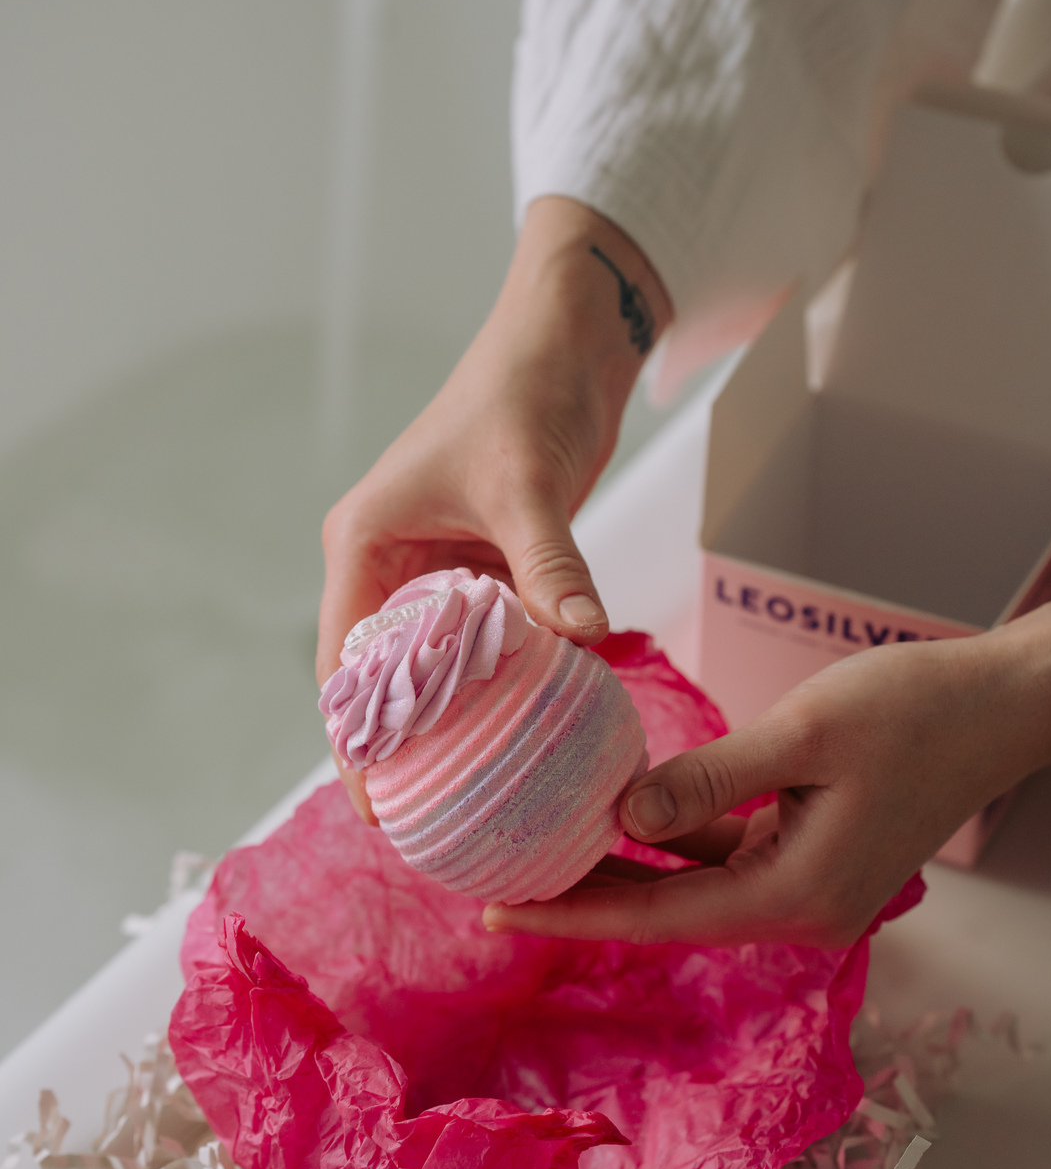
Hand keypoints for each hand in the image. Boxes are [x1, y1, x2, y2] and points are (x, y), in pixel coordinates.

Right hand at [317, 196, 671, 818]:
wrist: (565, 343)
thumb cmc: (524, 394)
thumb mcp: (527, 486)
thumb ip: (549, 565)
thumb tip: (587, 638)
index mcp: (363, 543)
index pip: (344, 663)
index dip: (355, 741)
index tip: (378, 808)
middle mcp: (389, 562)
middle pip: (382, 678)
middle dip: (399, 749)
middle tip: (428, 825)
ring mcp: (438, 569)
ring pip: (435, 667)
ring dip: (452, 724)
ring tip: (470, 800)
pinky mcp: (485, 566)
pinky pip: (486, 643)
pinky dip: (500, 686)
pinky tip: (524, 736)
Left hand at [484, 598, 1050, 946]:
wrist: (998, 706)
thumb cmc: (915, 710)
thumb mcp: (803, 735)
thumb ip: (709, 779)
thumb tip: (622, 813)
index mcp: (795, 895)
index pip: (658, 920)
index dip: (575, 917)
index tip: (496, 915)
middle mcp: (800, 909)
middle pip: (667, 912)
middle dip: (586, 899)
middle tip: (496, 885)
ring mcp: (808, 886)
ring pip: (690, 884)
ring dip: (623, 869)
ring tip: (542, 849)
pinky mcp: (810, 856)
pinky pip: (723, 856)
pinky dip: (671, 839)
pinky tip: (620, 812)